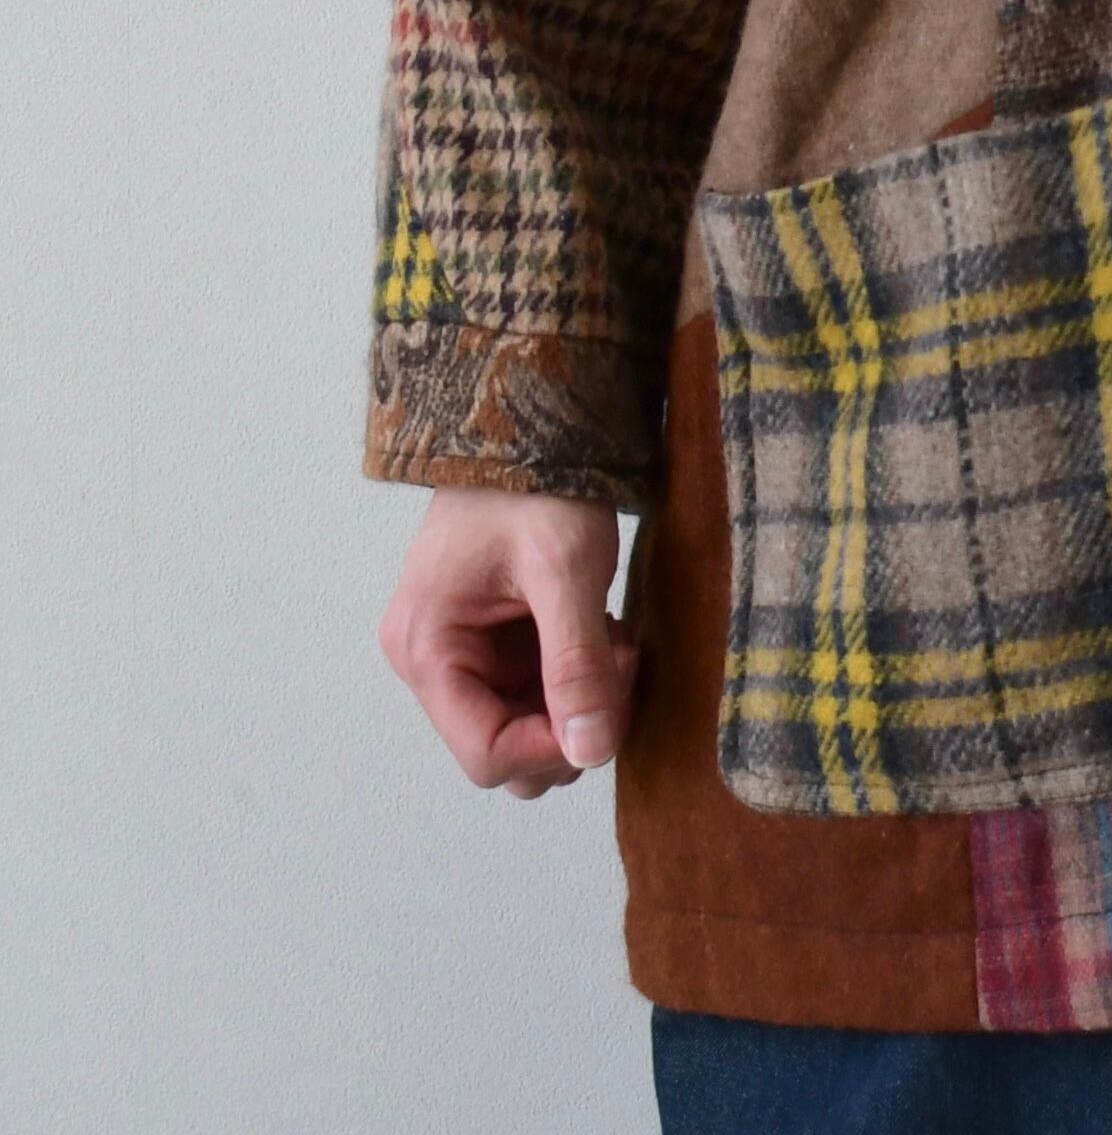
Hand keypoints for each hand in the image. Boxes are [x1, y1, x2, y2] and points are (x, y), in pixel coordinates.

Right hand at [378, 489, 636, 798]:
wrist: (533, 419)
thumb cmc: (536, 484)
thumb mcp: (566, 570)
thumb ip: (576, 664)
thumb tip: (590, 752)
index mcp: (428, 648)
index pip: (486, 753)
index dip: (553, 747)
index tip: (609, 705)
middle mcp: (431, 658)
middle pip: (505, 746)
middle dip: (571, 721)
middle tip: (620, 662)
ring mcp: (460, 648)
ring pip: (526, 721)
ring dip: (579, 697)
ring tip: (616, 641)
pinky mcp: (493, 636)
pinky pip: (535, 686)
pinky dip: (577, 672)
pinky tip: (605, 630)